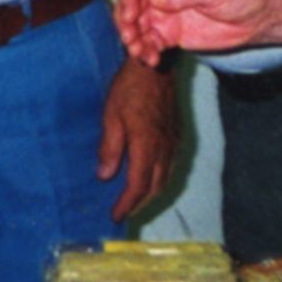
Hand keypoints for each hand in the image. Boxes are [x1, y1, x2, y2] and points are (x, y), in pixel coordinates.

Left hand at [99, 56, 180, 220]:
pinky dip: (160, 180)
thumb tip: (104, 176)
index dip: (127, 204)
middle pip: (155, 187)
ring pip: (165, 178)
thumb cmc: (130, 88)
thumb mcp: (111, 116)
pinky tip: (151, 178)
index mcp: (146, 146)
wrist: (156, 65)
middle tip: (124, 212)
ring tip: (136, 201)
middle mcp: (164, 149)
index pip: (137, 185)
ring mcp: (173, 142)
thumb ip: (110, 148)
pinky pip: (170, 166)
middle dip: (139, 204)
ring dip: (151, 194)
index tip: (115, 216)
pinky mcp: (177, 135)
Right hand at [115, 0, 273, 65]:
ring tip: (140, 53)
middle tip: (130, 39)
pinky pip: (151, 42)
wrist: (259, 16)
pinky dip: (147, 51)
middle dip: (126, 23)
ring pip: (139, 27)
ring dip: (134, 40)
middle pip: (133, 5)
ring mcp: (166, 14)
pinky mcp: (172, 34)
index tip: (129, 15)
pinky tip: (152, 59)